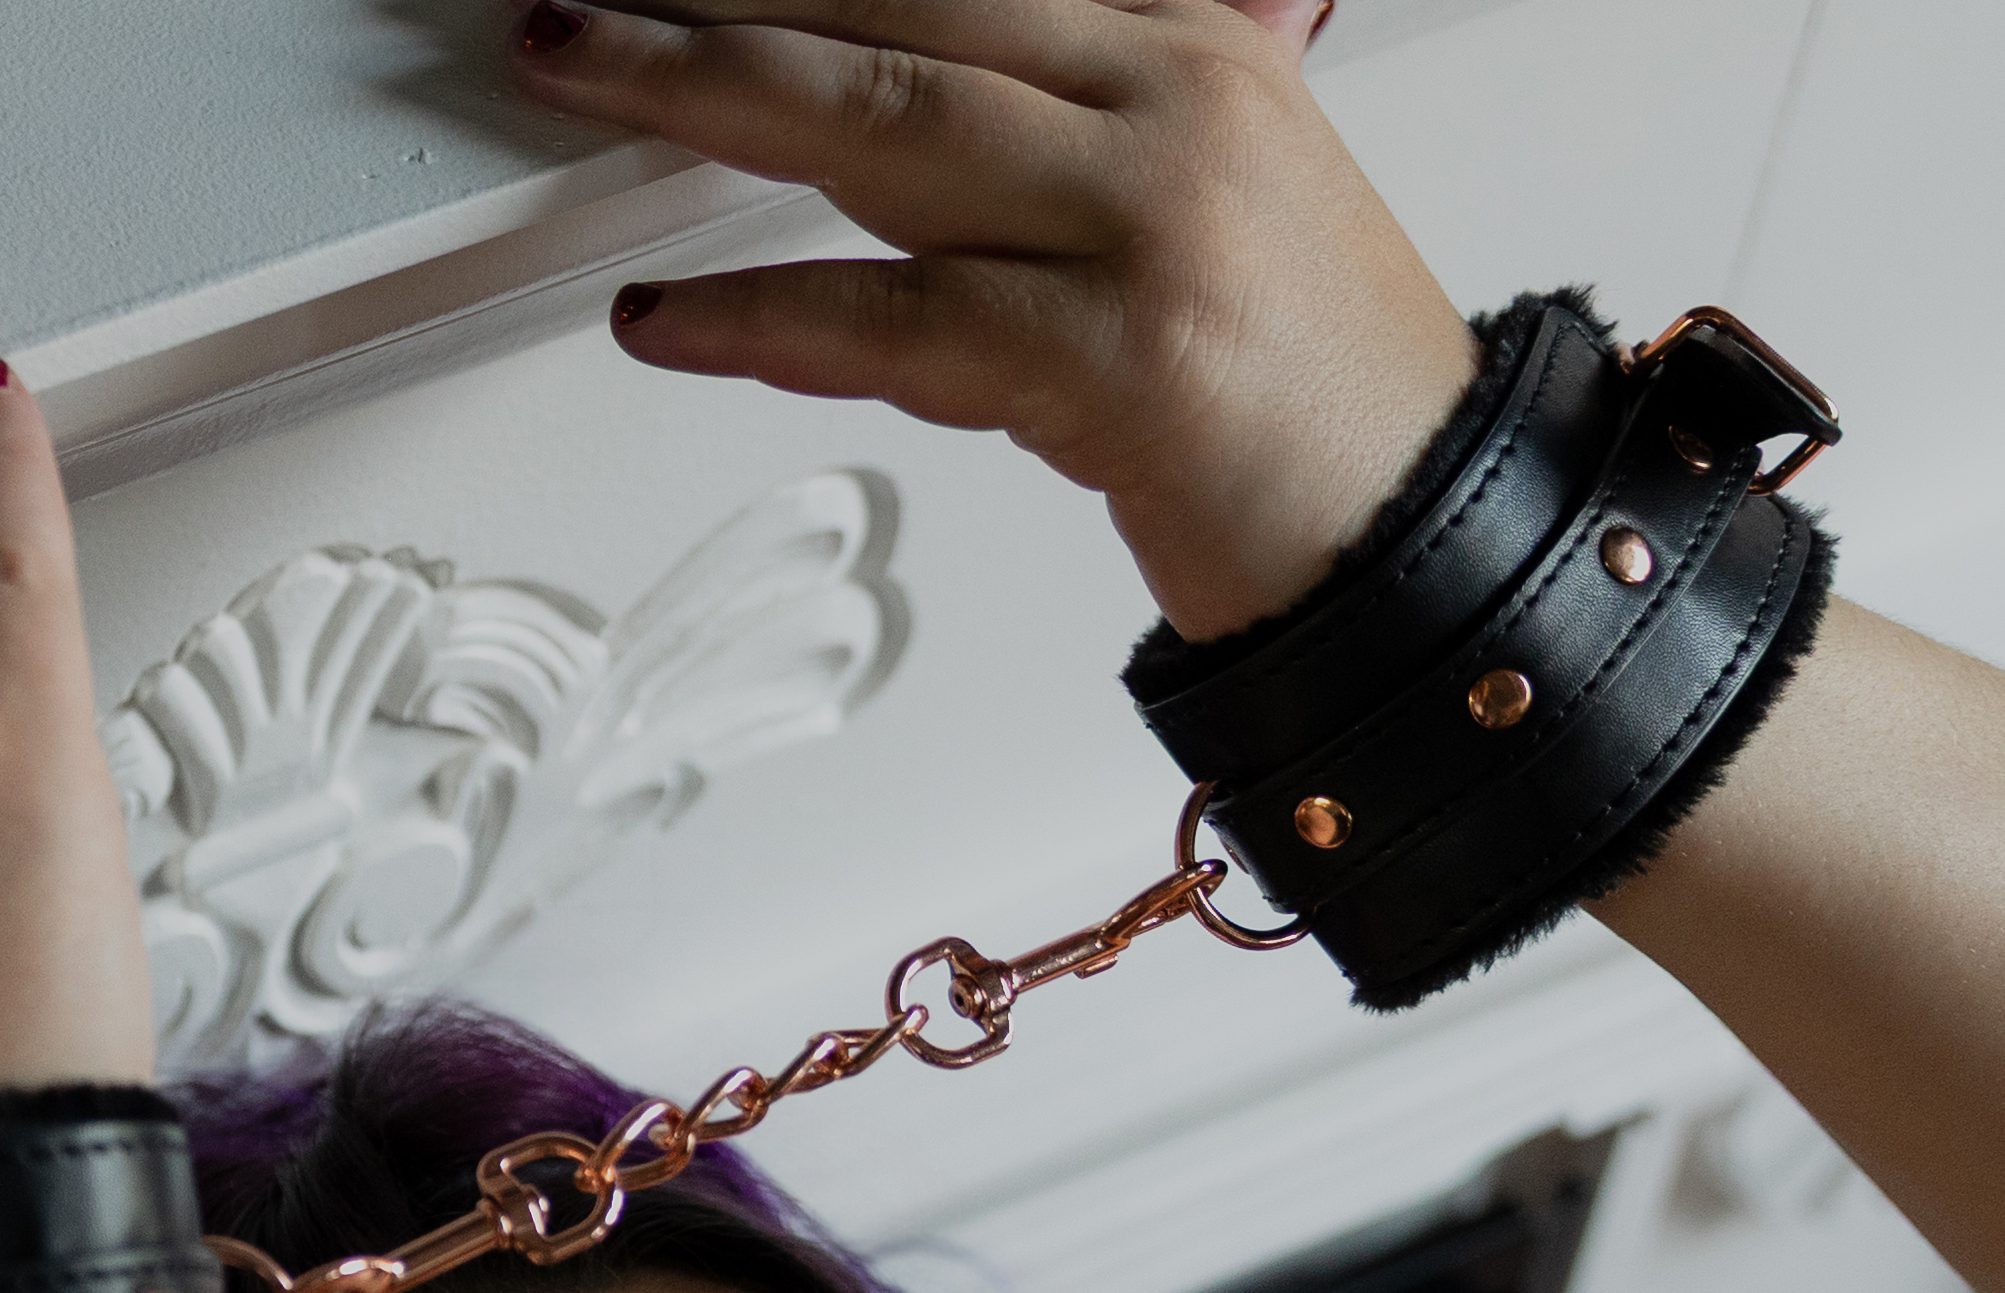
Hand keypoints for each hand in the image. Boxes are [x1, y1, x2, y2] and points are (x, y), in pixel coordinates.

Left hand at [512, 0, 1476, 640]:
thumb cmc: (1306, 384)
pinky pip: (899, 323)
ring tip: (578, 64)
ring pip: (884, 126)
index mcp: (1188, 38)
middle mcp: (1171, 100)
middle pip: (905, 4)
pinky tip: (662, 316)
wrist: (1426, 527)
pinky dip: (761, 320)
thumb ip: (1090, 107)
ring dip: (702, 85)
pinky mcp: (1122, 361)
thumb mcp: (1207, 185)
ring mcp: (1149, 224)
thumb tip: (949, 70)